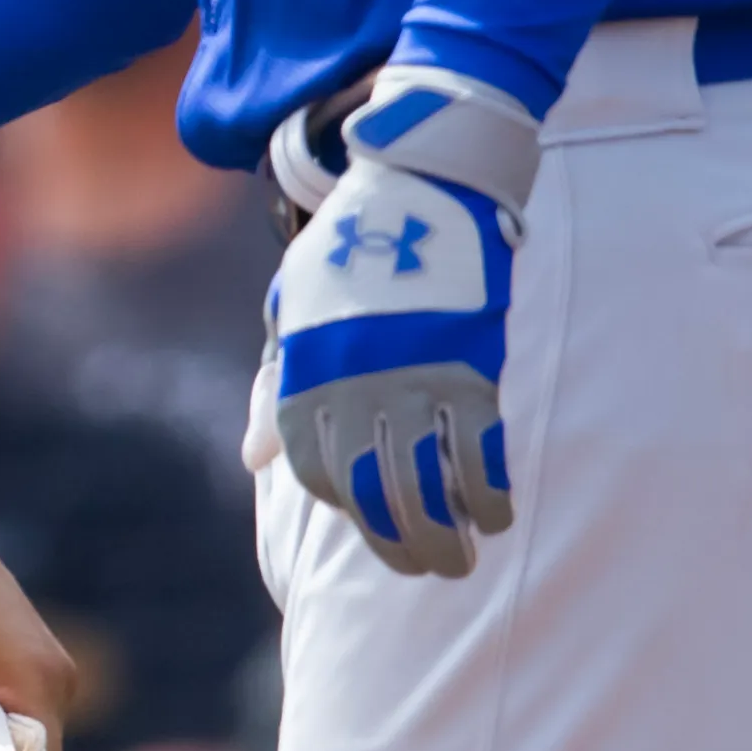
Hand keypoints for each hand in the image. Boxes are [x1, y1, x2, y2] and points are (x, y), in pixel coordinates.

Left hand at [270, 65, 534, 578]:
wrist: (415, 185)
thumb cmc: (348, 248)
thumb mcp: (292, 308)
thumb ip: (275, 388)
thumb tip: (254, 460)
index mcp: (304, 374)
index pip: (315, 471)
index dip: (344, 503)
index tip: (368, 516)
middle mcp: (352, 388)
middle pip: (373, 496)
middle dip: (401, 544)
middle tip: (429, 564)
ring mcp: (412, 384)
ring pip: (426, 489)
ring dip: (446, 536)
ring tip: (461, 560)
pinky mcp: (469, 370)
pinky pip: (479, 455)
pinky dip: (489, 494)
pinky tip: (497, 514)